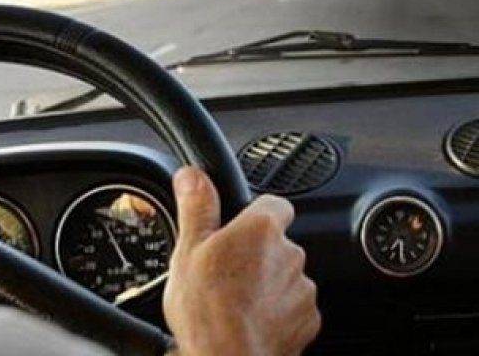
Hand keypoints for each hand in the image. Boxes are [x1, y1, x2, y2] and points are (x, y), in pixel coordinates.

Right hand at [163, 167, 319, 355]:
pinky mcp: (308, 319)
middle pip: (276, 242)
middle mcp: (290, 254)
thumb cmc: (207, 311)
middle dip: (256, 254)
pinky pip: (293, 305)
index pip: (274, 203)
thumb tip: (192, 176)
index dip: (255, 213)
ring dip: (266, 283)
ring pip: (284, 275)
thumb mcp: (188, 251)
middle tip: (225, 272)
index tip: (238, 227)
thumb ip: (196, 207)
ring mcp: (302, 288)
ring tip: (235, 300)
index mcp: (261, 229)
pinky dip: (277, 311)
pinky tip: (249, 320)